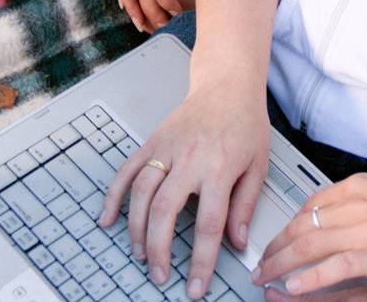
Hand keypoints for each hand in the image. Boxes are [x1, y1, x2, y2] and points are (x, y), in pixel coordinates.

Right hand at [98, 83, 269, 299]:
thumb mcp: (258, 165)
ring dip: (136, 229)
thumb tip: (236, 242)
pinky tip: (108, 219)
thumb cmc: (245, 123)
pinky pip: (126, 171)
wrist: (228, 84)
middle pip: (164, 212)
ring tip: (141, 254)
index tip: (196, 286)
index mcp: (220, 168)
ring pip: (140, 193)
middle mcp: (190, 158)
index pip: (209, 225)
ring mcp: (166, 148)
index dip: (201, 261)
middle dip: (159, 249)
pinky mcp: (152, 141)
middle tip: (161, 274)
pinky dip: (114, 196)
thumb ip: (245, 205)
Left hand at [254, 174, 366, 296]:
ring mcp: (365, 228)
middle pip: (301, 225)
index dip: (289, 224)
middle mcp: (356, 204)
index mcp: (361, 186)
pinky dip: (309, 278)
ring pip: (308, 246)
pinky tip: (294, 286)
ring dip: (281, 264)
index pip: (311, 204)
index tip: (279, 238)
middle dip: (276, 246)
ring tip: (264, 277)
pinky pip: (333, 267)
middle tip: (260, 262)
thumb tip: (356, 209)